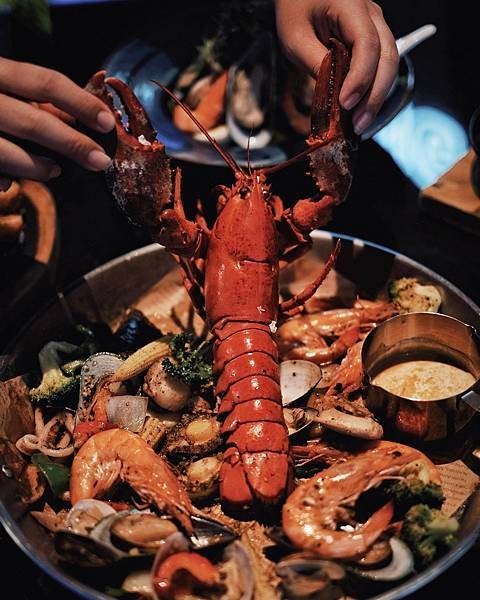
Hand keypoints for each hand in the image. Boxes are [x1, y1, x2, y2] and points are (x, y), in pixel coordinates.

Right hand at [0, 58, 115, 189]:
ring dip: (37, 167)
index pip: (43, 81)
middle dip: (72, 143)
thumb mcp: (0, 86)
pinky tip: (10, 184)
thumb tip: (74, 114)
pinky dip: (2, 179)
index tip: (107, 121)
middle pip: (32, 120)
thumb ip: (31, 98)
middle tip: (100, 160)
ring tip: (55, 171)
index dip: (79, 102)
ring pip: (5, 151)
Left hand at [274, 0, 398, 134]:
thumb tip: (333, 97)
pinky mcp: (372, 39)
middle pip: (388, 57)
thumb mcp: (295, 38)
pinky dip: (372, 89)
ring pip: (389, 64)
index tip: (345, 104)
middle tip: (358, 124)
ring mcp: (375, 26)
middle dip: (375, 95)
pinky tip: (359, 110)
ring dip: (376, 96)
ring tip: (359, 123)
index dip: (360, 78)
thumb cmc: (294, 8)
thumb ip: (315, 64)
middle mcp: (372, 14)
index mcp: (351, 6)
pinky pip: (379, 66)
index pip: (367, 44)